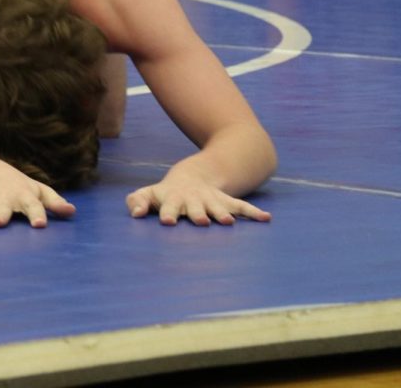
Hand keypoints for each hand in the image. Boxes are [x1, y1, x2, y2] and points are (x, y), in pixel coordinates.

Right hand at [0, 161, 75, 228]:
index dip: (37, 214)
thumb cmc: (19, 186)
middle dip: (0, 215)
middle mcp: (2, 198)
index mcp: (23, 196)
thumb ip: (54, 202)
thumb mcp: (37, 191)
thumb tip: (73, 212)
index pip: (33, 205)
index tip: (40, 225)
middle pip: (2, 207)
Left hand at [126, 176, 270, 226]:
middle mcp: (194, 200)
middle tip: (201, 221)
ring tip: (229, 223)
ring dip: (223, 214)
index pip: (169, 206)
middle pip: (195, 207)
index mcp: (173, 199)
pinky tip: (266, 218)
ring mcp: (211, 200)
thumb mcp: (149, 194)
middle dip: (198, 214)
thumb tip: (134, 213)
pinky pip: (242, 206)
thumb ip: (137, 201)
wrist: (194, 176)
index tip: (167, 222)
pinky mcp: (226, 201)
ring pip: (219, 207)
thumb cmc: (166, 193)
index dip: (168, 213)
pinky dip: (254, 212)